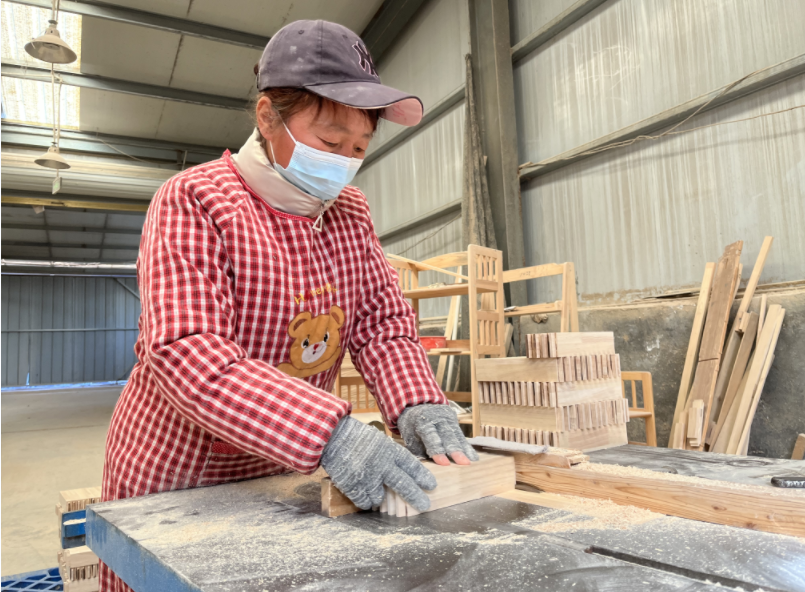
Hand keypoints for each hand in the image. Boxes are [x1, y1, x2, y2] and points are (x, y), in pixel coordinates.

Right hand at [321, 416, 436, 511]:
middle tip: (425, 506)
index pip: (411, 466)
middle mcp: (382, 465)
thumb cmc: (355, 437)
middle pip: (404, 485)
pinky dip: (365, 500)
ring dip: (379, 497)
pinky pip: (364, 502)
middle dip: (416, 497)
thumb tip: (400, 470)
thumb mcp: (379, 441)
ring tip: (374, 490)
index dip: (422, 477)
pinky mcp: (353, 486)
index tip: (431, 486)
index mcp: (389, 451)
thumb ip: (389, 456)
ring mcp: (368, 477)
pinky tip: (362, 494)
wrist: (331, 436)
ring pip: (381, 498)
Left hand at [398, 404, 478, 466]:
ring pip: (457, 435)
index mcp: (423, 422)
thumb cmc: (412, 426)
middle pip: (448, 436)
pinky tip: (473, 456)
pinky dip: (467, 446)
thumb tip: (427, 466)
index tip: (445, 464)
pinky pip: (461, 435)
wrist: (417, 404)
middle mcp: (437, 419)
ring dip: (465, 449)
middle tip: (464, 464)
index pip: (431, 438)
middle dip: (456, 451)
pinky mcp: (454, 420)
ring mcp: (447, 418)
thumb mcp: (410, 437)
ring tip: (472, 462)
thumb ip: (419, 450)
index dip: (438, 451)